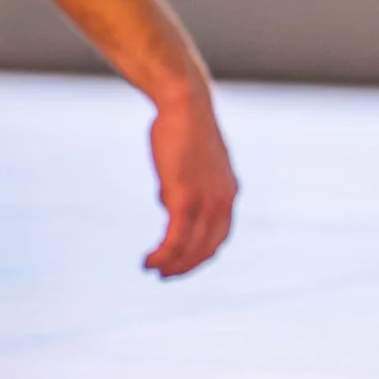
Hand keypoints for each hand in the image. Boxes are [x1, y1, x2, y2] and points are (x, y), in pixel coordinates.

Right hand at [144, 81, 237, 277]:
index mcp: (229, 193)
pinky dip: (163, 255)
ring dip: (171, 265)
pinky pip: (176, 238)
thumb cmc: (183, 127)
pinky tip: (149, 260)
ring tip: (152, 269)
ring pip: (190, 248)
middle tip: (164, 276)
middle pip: (206, 249)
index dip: (200, 255)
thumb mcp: (192, 162)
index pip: (219, 237)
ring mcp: (207, 201)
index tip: (182, 263)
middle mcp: (224, 201)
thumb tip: (169, 203)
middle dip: (185, 266)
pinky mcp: (186, 197)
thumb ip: (186, 186)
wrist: (185, 103)